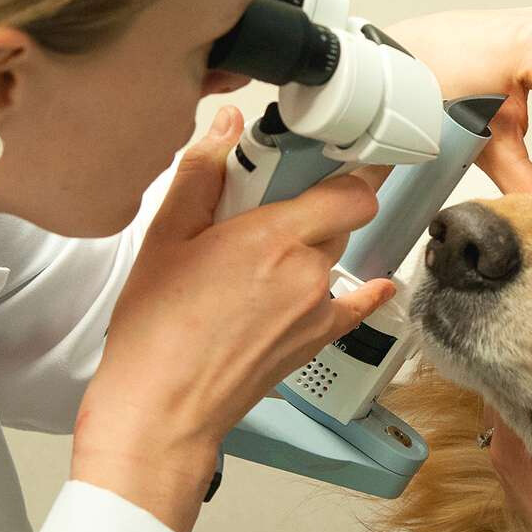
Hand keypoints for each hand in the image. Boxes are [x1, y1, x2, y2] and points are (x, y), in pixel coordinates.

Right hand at [72, 107, 394, 531]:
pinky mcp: (318, 340)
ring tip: (270, 251)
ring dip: (316, 244)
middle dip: (319, 203)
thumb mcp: (167, 236)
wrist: (163, 407)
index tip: (340, 155)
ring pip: (337, 256)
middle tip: (281, 199)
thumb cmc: (156, 328)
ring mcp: (319, 308)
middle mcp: (308, 271)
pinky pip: (355, 305)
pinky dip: (362, 291)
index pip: (352, 189)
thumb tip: (226, 123)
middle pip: (343, 218)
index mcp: (274, 237)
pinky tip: (375, 284)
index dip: (351, 168)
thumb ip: (203, 172)